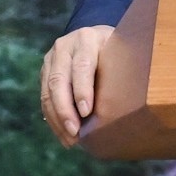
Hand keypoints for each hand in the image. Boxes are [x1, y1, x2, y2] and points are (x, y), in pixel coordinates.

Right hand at [40, 25, 113, 144]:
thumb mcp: (120, 51)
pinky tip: (64, 135)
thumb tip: (131, 103)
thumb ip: (120, 68)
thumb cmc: (115, 48)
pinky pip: (44, 99)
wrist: (96, 36)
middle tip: (75, 132)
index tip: (87, 112)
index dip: (82, 90)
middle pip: (59, 81)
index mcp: (86, 39)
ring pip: (47, 92)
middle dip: (65, 109)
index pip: (82, 66)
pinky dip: (53, 119)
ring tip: (70, 139)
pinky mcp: (44, 73)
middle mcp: (64, 47)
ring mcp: (51, 60)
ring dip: (57, 119)